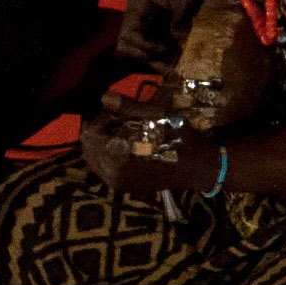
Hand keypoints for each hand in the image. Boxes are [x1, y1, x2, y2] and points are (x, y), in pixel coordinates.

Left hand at [79, 108, 195, 196]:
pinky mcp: (123, 188)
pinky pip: (102, 170)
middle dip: (99, 131)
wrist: (197, 165)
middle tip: (116, 120)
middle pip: (88, 147)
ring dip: (101, 143)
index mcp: (118, 156)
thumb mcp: (156, 116)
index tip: (116, 111)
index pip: (92, 134)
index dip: (101, 118)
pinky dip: (106, 156)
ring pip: (93, 159)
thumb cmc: (178, 137)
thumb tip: (104, 96)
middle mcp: (113, 174)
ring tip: (118, 132)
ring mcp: (117, 183)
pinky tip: (120, 147)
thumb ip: (128, 107)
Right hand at [117, 0, 207, 65]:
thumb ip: (178, 21)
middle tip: (167, 65)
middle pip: (132, 42)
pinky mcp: (163, 20)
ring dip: (158, 56)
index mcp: (138, 3)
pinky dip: (167, 50)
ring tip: (175, 67)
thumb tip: (177, 42)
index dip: (144, 46)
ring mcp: (151, 17)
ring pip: (145, 44)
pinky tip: (179, 59)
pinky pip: (159, 39)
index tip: (165, 50)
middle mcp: (140, 12)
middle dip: (147, 55)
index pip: (129, 34)